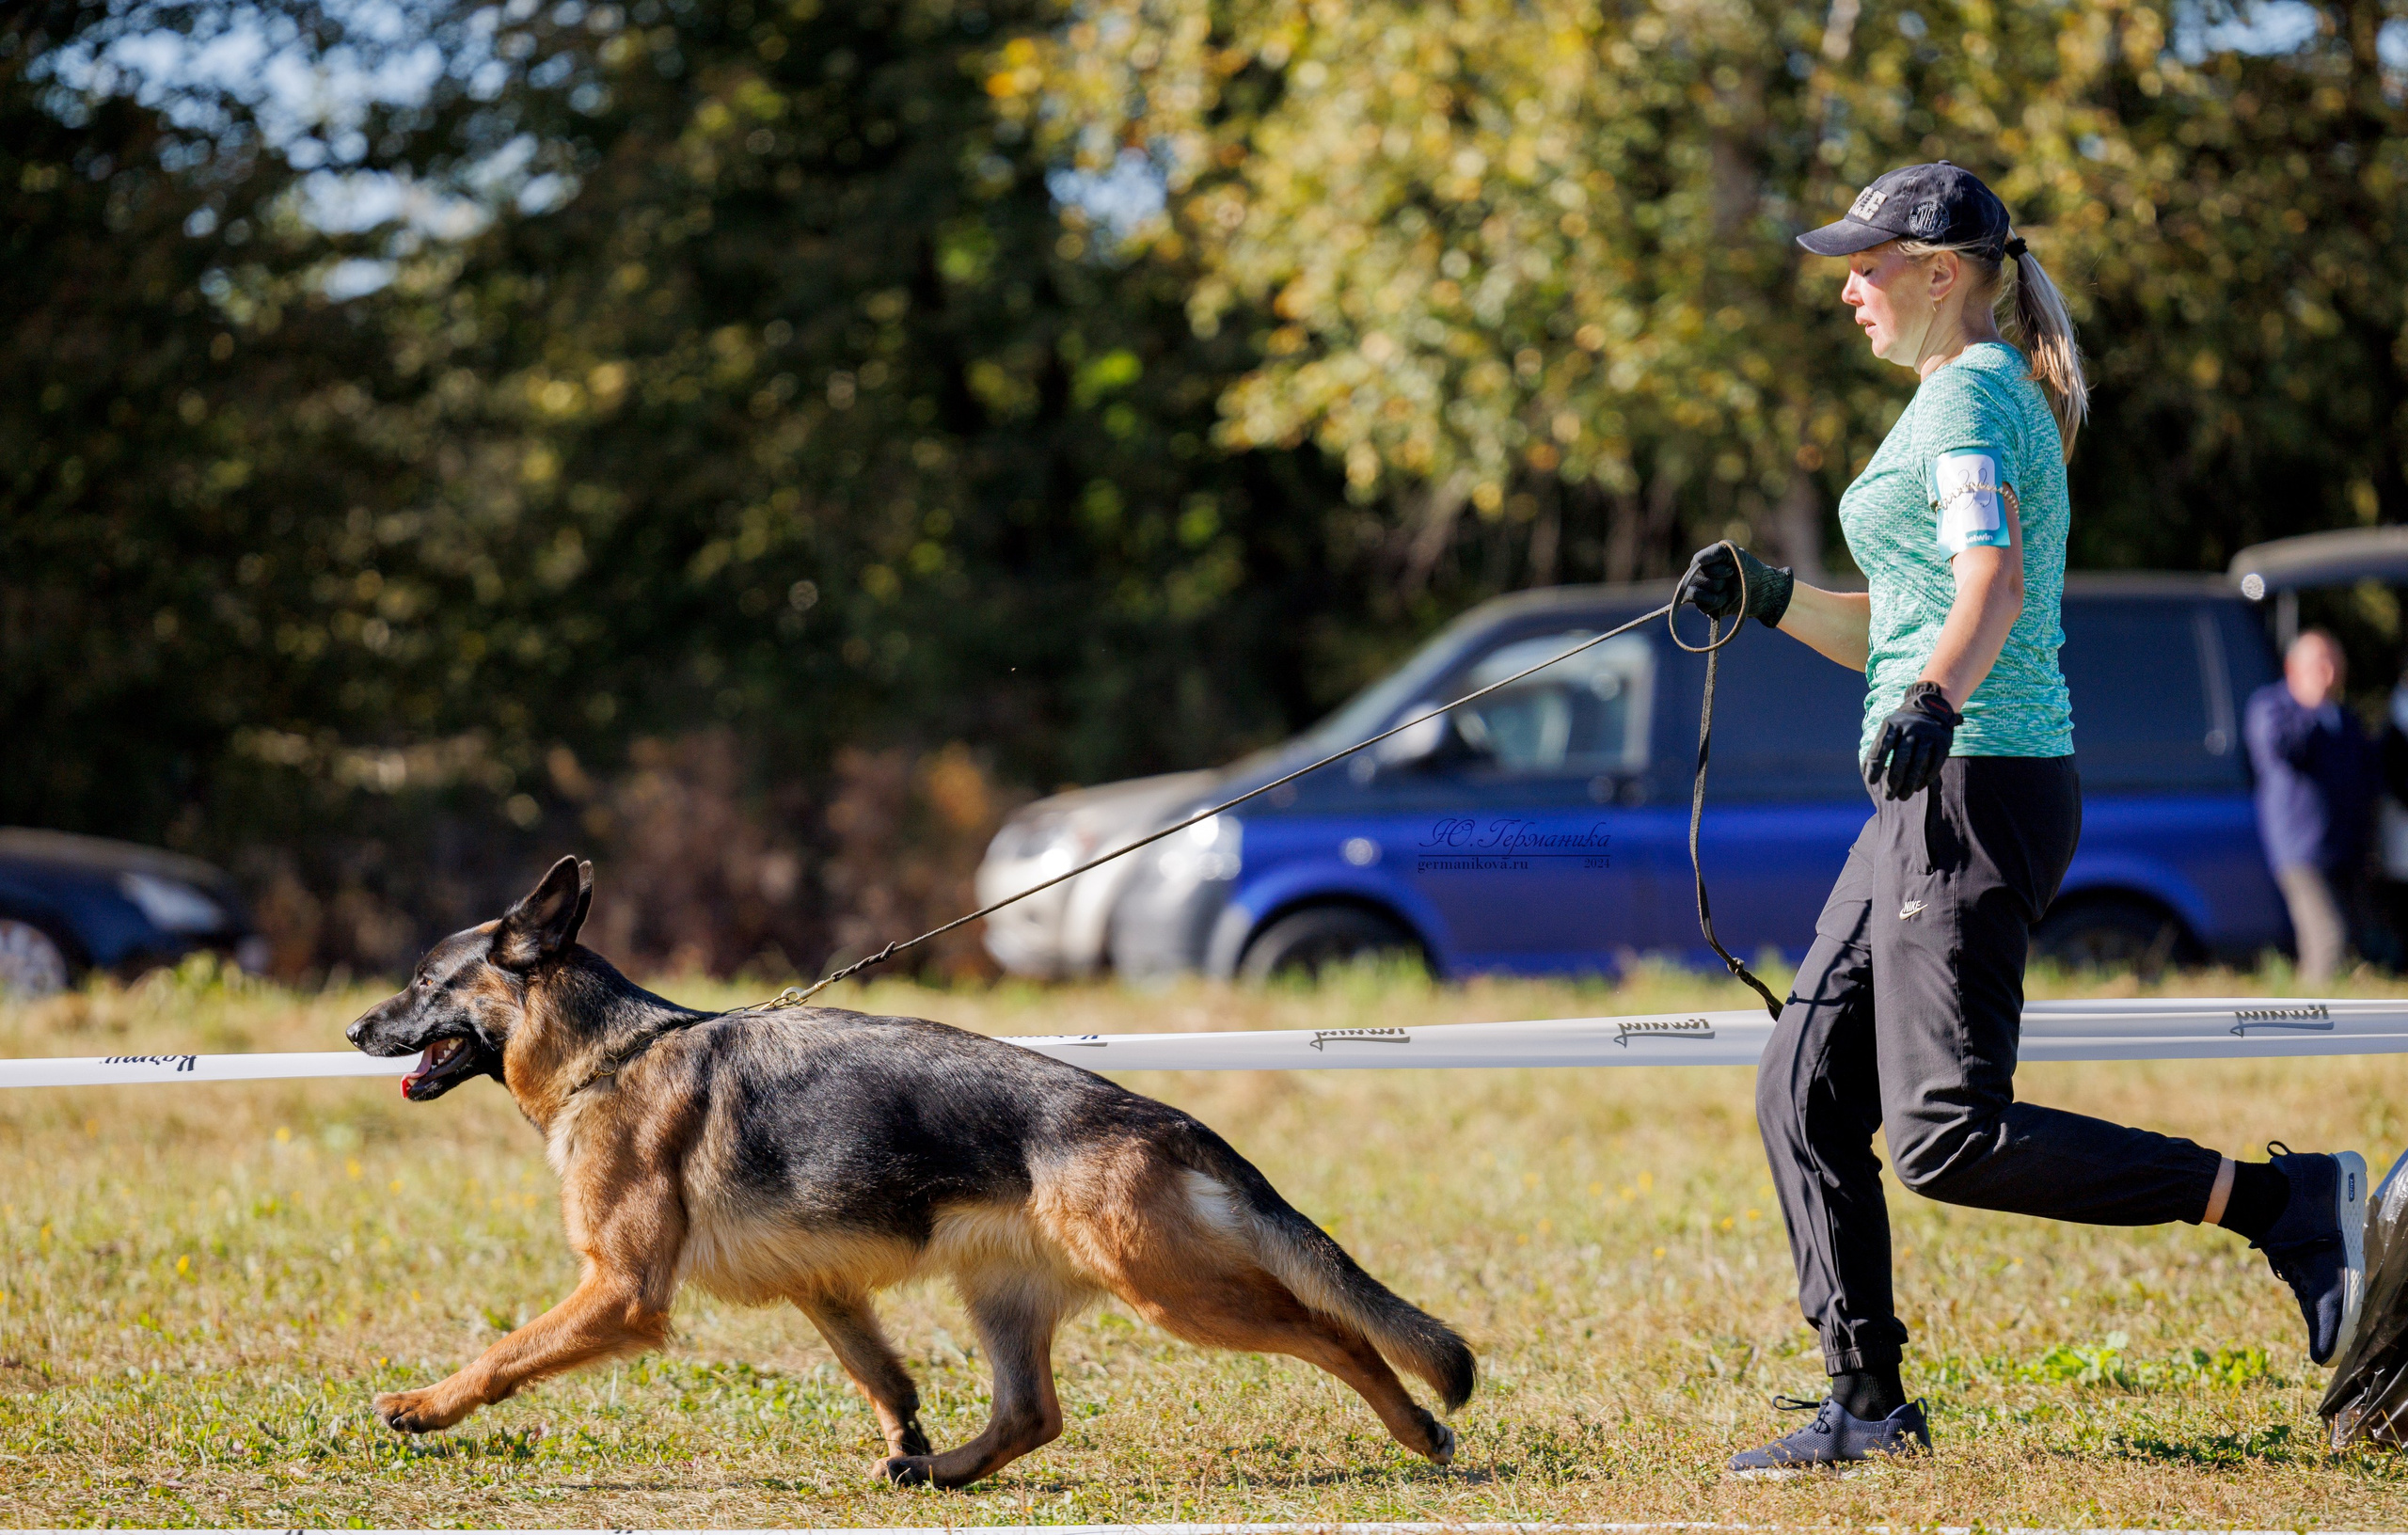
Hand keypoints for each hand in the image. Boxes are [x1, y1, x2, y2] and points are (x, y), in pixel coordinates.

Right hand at [1677, 543, 1794, 627]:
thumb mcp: (1734, 553)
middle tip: (1731, 579)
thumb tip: (1697, 561)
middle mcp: (1699, 575)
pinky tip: (1727, 599)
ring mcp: (1700, 591)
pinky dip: (1717, 602)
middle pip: (1695, 577)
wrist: (1763, 589)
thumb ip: (1715, 552)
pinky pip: (1703, 605)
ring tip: (1728, 590)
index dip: (1713, 567)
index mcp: (1705, 561)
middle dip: (1717, 579)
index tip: (1731, 570)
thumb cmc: (1748, 569)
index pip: (1697, 561)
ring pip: (1695, 593)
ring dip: (1717, 590)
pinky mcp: (1705, 607)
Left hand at [1864, 681, 1959, 799]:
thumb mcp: (1887, 730)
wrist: (1930, 708)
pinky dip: (1925, 779)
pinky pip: (1934, 765)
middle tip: (1888, 796)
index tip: (1871, 781)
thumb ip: (1877, 749)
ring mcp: (1928, 735)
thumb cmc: (1901, 727)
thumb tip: (1866, 773)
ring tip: (1902, 797)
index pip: (1881, 748)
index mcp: (1892, 724)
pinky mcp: (1943, 742)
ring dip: (1909, 784)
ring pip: (1918, 764)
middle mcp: (1910, 728)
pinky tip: (1917, 788)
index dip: (1875, 766)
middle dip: (1893, 781)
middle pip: (1901, 759)